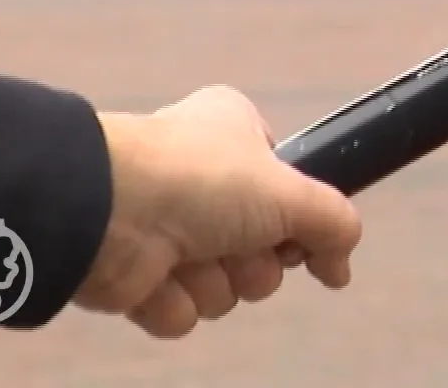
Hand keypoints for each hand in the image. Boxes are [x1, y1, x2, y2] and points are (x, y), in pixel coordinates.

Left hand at [74, 86, 362, 338]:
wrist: (105, 212)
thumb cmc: (197, 179)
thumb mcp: (290, 190)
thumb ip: (334, 223)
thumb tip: (342, 264)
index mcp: (235, 136)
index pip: (287, 188)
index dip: (297, 218)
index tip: (300, 232)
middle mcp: (203, 180)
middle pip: (263, 250)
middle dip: (255, 260)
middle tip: (237, 242)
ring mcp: (169, 229)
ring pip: (225, 286)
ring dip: (215, 281)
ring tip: (189, 255)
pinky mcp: (140, 275)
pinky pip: (182, 311)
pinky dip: (175, 301)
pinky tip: (156, 276)